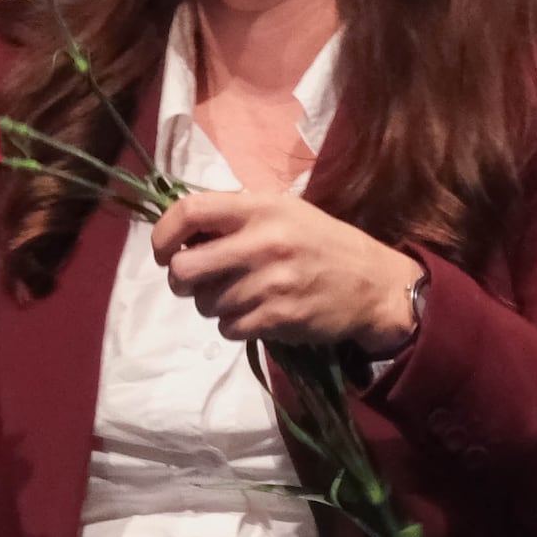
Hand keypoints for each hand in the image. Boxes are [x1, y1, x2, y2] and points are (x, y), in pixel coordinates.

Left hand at [144, 191, 422, 352]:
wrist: (374, 284)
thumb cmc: (321, 244)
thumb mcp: (283, 212)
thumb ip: (234, 217)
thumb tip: (179, 233)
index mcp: (260, 208)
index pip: (189, 211)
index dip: (162, 234)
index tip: (163, 251)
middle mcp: (263, 242)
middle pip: (184, 268)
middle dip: (180, 281)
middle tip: (193, 282)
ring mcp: (271, 282)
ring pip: (206, 304)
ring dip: (214, 305)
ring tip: (241, 296)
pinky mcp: (279, 318)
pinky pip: (229, 328)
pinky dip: (235, 326)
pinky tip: (257, 314)